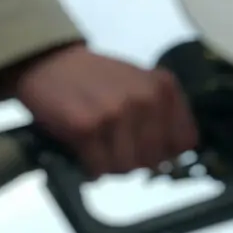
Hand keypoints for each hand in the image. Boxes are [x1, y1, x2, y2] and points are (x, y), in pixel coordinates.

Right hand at [8, 43, 197, 177]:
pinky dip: (89, 168)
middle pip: (154, 160)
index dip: (166, 152)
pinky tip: (83, 150)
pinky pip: (98, 169)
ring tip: (97, 148)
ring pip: (126, 169)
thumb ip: (160, 115)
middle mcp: (145, 99)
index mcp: (163, 87)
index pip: (185, 142)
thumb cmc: (95, 80)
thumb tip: (170, 161)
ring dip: (110, 166)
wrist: (48, 63)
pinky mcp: (87, 127)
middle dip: (134, 161)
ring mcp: (116, 113)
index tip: (147, 149)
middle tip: (114, 147)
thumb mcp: (139, 85)